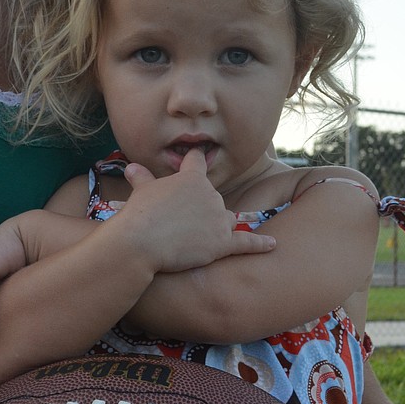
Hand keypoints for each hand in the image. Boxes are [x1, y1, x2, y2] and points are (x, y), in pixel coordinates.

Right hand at [120, 148, 274, 274]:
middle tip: (177, 220)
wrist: (141, 240)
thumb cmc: (140, 213)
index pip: (199, 163)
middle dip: (200, 208)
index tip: (198, 159)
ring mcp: (219, 219)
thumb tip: (132, 167)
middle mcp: (211, 195)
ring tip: (201, 234)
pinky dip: (260, 244)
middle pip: (213, 198)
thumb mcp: (141, 191)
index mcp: (193, 178)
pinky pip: (246, 243)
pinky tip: (272, 244)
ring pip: (227, 219)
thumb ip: (142, 178)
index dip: (196, 162)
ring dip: (219, 224)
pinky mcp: (222, 243)